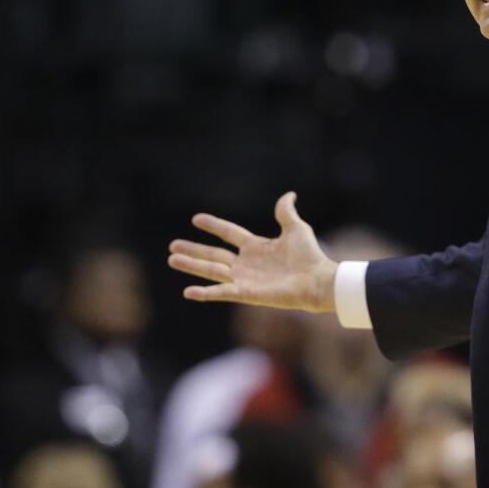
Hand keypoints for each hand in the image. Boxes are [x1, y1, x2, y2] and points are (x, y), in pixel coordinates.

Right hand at [168, 192, 336, 311]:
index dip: (214, 226)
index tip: (196, 219)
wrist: (317, 280)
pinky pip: (221, 292)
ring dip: (191, 265)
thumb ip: (285, 212)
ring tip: (172, 259)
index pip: (229, 234)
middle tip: (172, 246)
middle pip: (213, 255)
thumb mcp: (296, 228)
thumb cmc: (309, 256)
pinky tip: (187, 291)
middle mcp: (247, 263)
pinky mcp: (246, 293)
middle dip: (193, 250)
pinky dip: (205, 293)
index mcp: (256, 247)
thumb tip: (289, 194)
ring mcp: (245, 279)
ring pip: (211, 271)